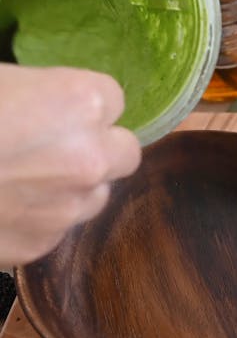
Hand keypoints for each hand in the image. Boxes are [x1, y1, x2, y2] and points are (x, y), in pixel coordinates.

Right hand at [0, 64, 141, 266]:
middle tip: (55, 142)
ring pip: (95, 196)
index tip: (58, 104)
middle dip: (98, 146)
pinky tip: (1, 205)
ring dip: (72, 186)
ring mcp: (64, 211)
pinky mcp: (37, 249)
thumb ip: (26, 88)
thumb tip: (29, 97)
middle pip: (123, 153)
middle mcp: (87, 160)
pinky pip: (56, 229)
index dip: (83, 101)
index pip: (114, 98)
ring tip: (21, 176)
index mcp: (78, 103)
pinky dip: (38, 218)